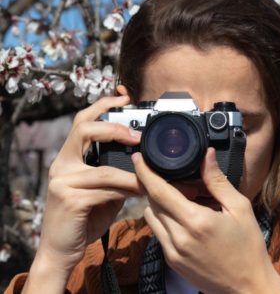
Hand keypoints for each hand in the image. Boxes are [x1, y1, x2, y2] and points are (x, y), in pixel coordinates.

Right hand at [34, 87, 144, 272]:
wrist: (62, 249)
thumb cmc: (84, 217)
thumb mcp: (101, 191)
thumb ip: (115, 175)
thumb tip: (141, 164)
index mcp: (68, 158)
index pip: (83, 122)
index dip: (103, 106)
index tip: (124, 97)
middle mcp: (61, 164)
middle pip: (84, 129)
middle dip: (114, 127)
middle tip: (138, 135)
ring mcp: (62, 181)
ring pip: (105, 167)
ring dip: (132, 172)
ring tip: (151, 172)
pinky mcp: (69, 199)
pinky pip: (106, 189)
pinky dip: (127, 189)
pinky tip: (141, 191)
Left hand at [132, 148, 279, 293]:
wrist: (248, 287)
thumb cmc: (248, 246)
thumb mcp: (239, 208)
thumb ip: (217, 181)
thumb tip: (206, 155)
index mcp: (196, 221)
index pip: (159, 191)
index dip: (145, 172)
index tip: (138, 158)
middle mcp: (179, 237)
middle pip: (152, 202)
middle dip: (157, 186)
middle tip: (178, 181)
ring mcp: (172, 252)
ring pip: (151, 217)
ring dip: (158, 203)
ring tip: (181, 201)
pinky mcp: (172, 262)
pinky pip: (158, 233)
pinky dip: (163, 220)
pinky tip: (183, 219)